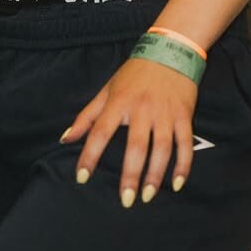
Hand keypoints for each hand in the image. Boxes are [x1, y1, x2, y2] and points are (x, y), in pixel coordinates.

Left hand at [62, 57, 197, 206]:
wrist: (170, 50)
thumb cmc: (134, 74)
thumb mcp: (107, 90)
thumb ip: (86, 117)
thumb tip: (65, 139)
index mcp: (119, 102)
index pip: (100, 132)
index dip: (89, 156)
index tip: (82, 178)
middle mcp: (143, 109)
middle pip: (136, 147)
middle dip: (130, 176)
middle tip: (125, 200)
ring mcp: (165, 113)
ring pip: (162, 149)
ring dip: (155, 175)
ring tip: (147, 196)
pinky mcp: (184, 116)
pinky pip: (185, 145)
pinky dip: (183, 166)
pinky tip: (176, 184)